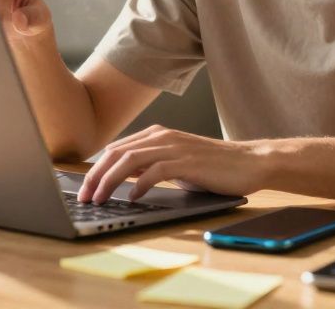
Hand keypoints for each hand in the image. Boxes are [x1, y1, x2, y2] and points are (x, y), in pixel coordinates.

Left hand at [76, 125, 269, 202]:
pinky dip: (139, 185)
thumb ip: (151, 166)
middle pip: (117, 153)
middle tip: (84, 197)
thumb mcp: (176, 163)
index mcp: (157, 134)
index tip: (84, 189)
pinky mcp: (187, 162)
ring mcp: (175, 148)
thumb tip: (122, 181)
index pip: (116, 150)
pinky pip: (155, 171)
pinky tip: (132, 198)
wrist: (250, 162)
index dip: (96, 170)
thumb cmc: (214, 167)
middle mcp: (162, 136)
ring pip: (130, 161)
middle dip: (95, 176)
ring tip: (99, 199)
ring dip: (109, 181)